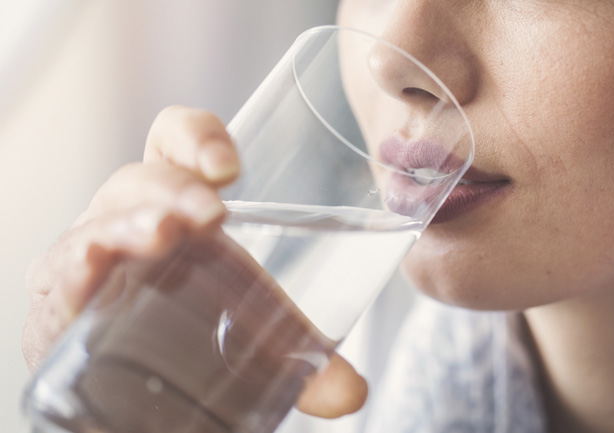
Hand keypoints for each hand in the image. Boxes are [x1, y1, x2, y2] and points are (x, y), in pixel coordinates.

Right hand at [22, 105, 366, 417]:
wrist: (130, 374)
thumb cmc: (193, 324)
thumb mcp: (252, 326)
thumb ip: (301, 355)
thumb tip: (350, 393)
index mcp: (180, 203)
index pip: (176, 142)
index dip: (196, 135)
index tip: (230, 167)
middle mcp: (133, 218)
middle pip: (143, 178)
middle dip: (175, 188)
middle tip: (211, 214)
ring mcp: (93, 254)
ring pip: (101, 220)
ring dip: (129, 223)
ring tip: (159, 235)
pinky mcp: (62, 299)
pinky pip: (58, 274)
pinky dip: (73, 269)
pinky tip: (91, 272)